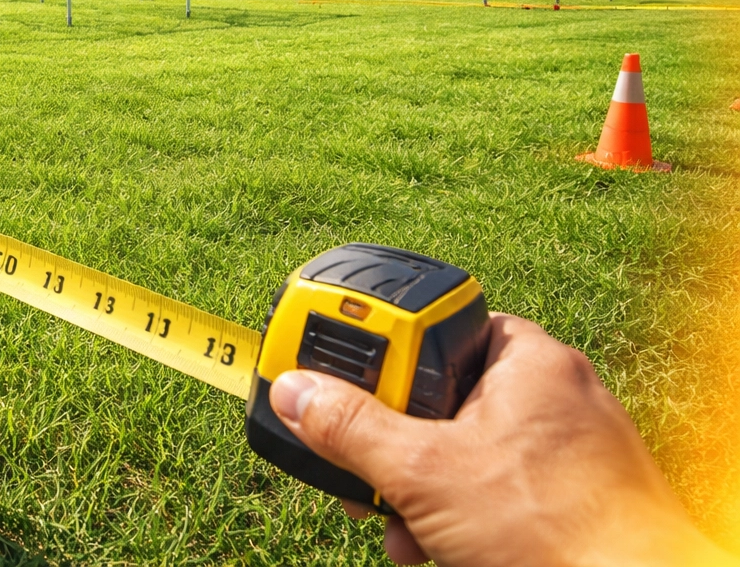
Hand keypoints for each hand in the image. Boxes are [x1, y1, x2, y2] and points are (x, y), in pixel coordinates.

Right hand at [269, 313, 730, 566]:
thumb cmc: (555, 531)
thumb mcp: (423, 473)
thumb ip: (350, 428)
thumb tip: (295, 393)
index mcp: (529, 360)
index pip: (440, 325)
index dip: (386, 352)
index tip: (344, 374)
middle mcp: (556, 394)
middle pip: (444, 398)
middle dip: (395, 446)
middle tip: (365, 469)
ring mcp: (570, 451)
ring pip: (466, 452)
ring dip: (419, 492)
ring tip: (403, 527)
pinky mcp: (574, 499)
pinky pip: (497, 490)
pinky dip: (460, 517)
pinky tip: (439, 549)